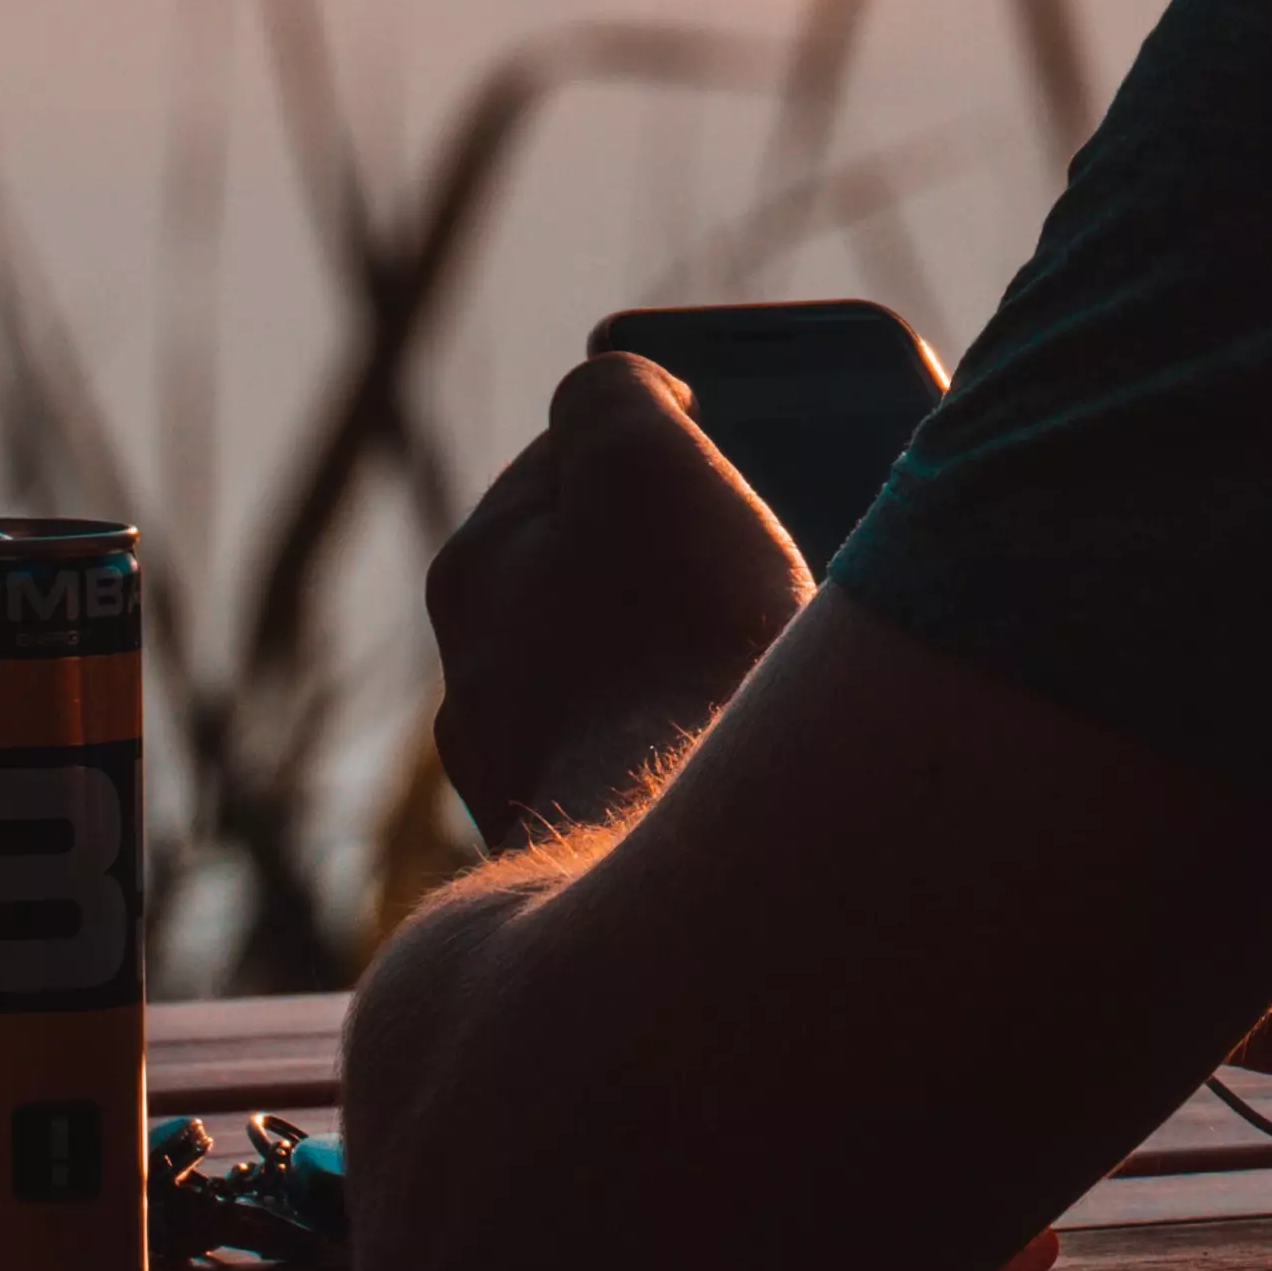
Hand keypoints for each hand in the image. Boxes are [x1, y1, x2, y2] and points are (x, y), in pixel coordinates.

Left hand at [425, 352, 813, 846]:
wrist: (692, 878)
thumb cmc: (670, 647)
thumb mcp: (638, 457)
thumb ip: (615, 392)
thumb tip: (627, 396)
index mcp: (475, 576)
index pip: (570, 465)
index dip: (664, 442)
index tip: (739, 449)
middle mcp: (483, 686)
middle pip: (605, 580)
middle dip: (693, 556)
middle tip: (786, 548)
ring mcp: (538, 785)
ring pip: (636, 681)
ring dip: (707, 656)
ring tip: (796, 655)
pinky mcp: (597, 869)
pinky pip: (662, 775)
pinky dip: (713, 747)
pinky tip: (772, 752)